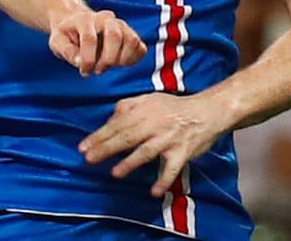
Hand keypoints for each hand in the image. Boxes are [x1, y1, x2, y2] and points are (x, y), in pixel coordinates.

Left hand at [48, 9, 145, 75]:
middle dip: (107, 59)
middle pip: (115, 35)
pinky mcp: (131, 34)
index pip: (90, 38)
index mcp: (85, 19)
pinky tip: (119, 63)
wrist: (78, 24)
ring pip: (132, 40)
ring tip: (109, 66)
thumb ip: (66, 51)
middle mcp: (106, 18)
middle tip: (98, 70)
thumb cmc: (68, 34)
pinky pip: (140, 48)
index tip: (84, 70)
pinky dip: (132, 60)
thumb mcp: (57, 41)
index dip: (88, 59)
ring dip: (121, 60)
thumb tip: (80, 62)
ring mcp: (121, 25)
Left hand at [79, 92, 230, 196]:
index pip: (117, 124)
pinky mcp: (182, 152)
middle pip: (126, 137)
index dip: (99, 135)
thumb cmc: (175, 107)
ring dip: (130, 163)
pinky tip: (154, 191)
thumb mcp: (149, 98)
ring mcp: (168, 139)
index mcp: (143, 110)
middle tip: (89, 158)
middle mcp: (154, 124)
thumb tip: (111, 117)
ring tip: (115, 173)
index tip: (83, 146)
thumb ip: (128, 106)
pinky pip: (171, 169)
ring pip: (146, 152)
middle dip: (106, 148)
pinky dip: (164, 180)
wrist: (207, 111)